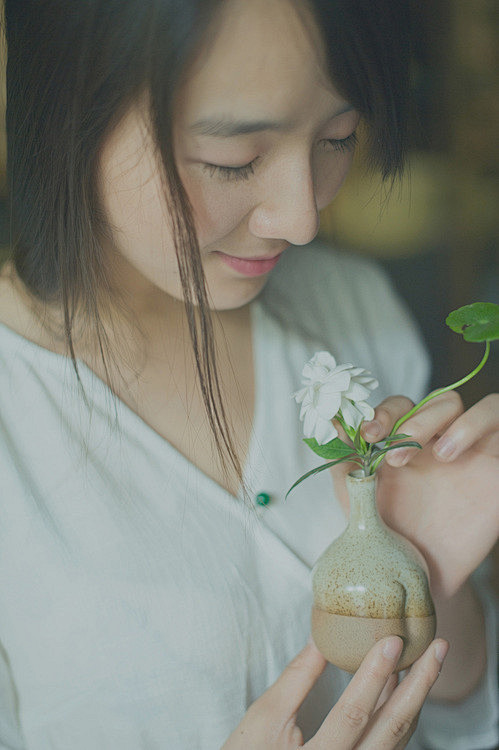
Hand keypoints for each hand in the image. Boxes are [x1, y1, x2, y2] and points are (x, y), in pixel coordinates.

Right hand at [222, 636, 447, 748]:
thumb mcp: (265, 717)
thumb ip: (296, 679)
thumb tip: (323, 638)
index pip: (354, 714)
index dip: (375, 676)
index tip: (394, 641)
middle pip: (393, 729)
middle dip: (420, 686)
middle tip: (438, 649)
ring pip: (397, 738)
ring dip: (414, 697)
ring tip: (427, 660)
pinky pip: (389, 743)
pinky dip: (398, 713)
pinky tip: (401, 687)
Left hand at [349, 392, 498, 597]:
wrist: (418, 581)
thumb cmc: (385, 536)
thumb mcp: (354, 496)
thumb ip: (344, 458)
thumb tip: (331, 422)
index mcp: (407, 441)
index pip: (404, 404)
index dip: (387, 411)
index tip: (368, 434)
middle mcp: (443, 442)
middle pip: (445, 401)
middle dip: (418, 420)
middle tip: (396, 456)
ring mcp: (476, 456)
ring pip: (487, 408)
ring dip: (463, 423)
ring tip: (441, 455)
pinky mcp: (498, 477)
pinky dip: (490, 432)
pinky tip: (463, 459)